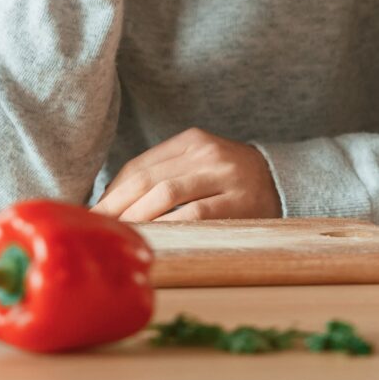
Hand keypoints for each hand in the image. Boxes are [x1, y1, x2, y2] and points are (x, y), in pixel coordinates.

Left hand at [91, 127, 282, 221]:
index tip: (92, 214)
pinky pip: (194, 215)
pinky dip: (168, 226)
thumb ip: (163, 176)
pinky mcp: (239, 201)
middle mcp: (207, 152)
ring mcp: (225, 175)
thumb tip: (110, 205)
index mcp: (192, 140)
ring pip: (167, 194)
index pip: (139, 165)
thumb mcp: (199, 166)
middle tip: (97, 229)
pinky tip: (153, 238)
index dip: (112, 192)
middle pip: (148, 179)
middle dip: (117, 206)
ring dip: (137, 217)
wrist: (285, 181)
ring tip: (119, 236)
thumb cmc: (230, 182)